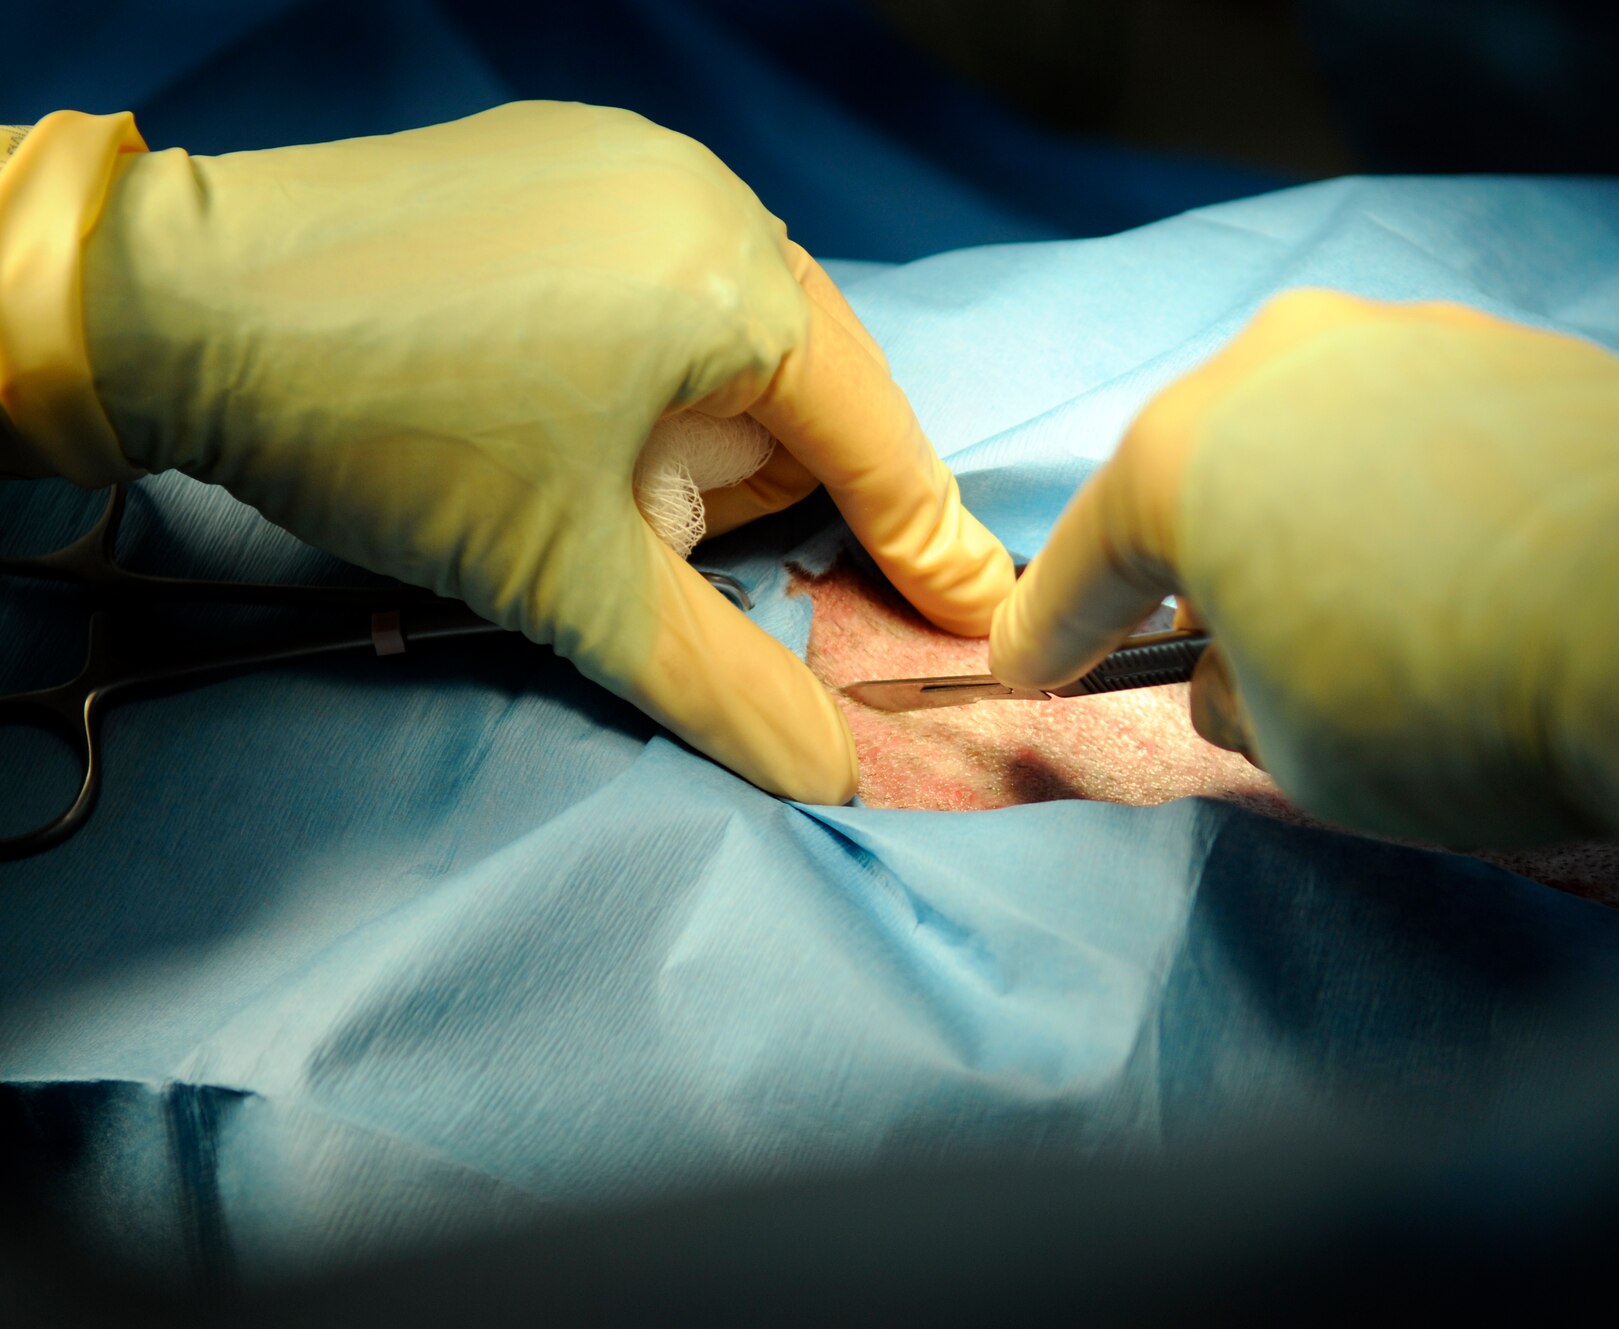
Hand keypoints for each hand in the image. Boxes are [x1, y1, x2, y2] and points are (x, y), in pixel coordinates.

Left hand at [61, 101, 1012, 801]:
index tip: (981, 620)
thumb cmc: (393, 432)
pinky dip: (650, 364)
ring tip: (587, 485)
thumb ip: (726, 683)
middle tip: (678, 556)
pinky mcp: (554, 158)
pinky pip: (661, 280)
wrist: (175, 305)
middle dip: (767, 490)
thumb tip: (835, 778)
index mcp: (737, 279)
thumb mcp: (575, 581)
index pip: (876, 439)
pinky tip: (560, 415)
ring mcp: (625, 161)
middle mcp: (704, 195)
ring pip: (730, 333)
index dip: (928, 545)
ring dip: (698, 431)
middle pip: (806, 386)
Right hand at [990, 292, 1618, 921]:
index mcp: (1184, 455)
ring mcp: (1413, 340)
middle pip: (1207, 474)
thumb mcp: (1292, 752)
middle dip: (1200, 561)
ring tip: (1374, 606)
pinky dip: (1424, 495)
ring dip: (1318, 516)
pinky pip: (1432, 433)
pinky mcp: (1529, 350)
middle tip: (1220, 644)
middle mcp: (1284, 364)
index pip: (1086, 566)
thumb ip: (1233, 698)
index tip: (1026, 669)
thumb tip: (1240, 671)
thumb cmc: (1444, 702)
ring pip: (1322, 437)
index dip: (1051, 632)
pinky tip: (1474, 564)